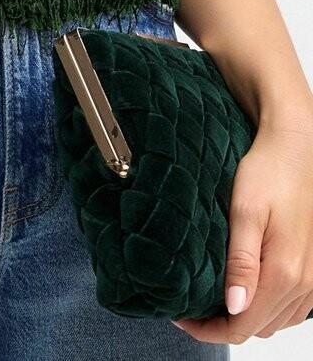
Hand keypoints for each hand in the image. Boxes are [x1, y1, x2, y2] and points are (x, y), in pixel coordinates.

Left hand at [170, 122, 312, 342]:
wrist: (296, 151)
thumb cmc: (269, 173)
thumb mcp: (245, 212)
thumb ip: (240, 262)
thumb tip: (233, 307)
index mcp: (284, 274)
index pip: (242, 327)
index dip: (208, 330)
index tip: (181, 317)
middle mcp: (304, 285)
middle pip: (259, 329)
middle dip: (223, 325)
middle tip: (191, 306)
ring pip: (276, 322)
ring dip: (246, 318)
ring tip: (213, 299)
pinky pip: (291, 308)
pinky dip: (267, 308)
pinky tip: (246, 290)